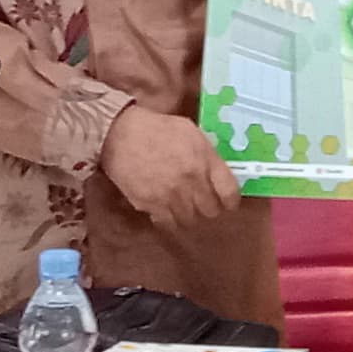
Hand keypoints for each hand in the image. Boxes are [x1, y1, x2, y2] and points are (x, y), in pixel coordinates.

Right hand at [99, 110, 241, 227]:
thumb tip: (217, 172)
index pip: (229, 192)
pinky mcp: (151, 206)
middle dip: (209, 207)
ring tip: (183, 205)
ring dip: (189, 214)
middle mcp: (192, 181)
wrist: (121, 134)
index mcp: (204, 160)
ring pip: (190, 220)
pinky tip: (166, 209)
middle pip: (210, 210)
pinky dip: (170, 219)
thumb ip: (207, 154)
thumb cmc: (157, 128)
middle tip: (203, 202)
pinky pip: (168, 223)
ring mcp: (171, 196)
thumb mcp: (190, 132)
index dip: (231, 201)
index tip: (228, 203)